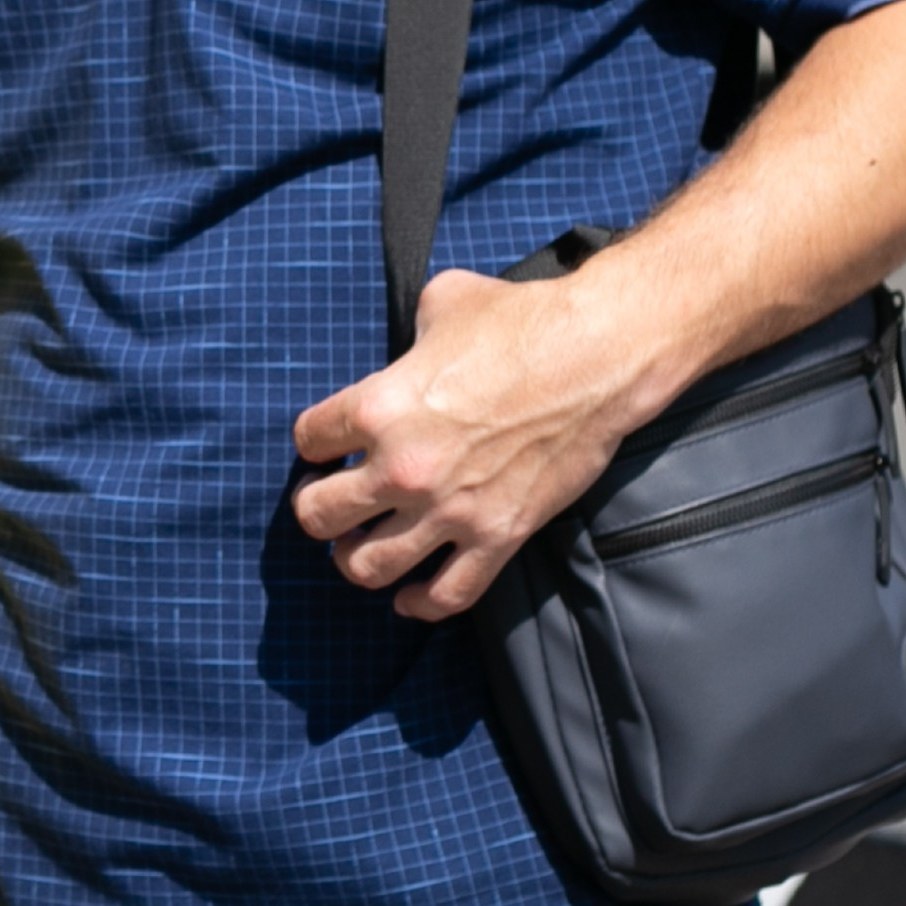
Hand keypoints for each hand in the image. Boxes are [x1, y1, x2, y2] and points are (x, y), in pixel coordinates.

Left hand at [290, 267, 646, 620]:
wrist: (596, 358)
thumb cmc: (521, 321)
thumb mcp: (443, 302)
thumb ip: (410, 333)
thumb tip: (412, 345)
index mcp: (378, 406)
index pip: (309, 440)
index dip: (314, 443)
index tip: (325, 446)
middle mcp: (403, 467)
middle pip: (317, 515)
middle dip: (316, 510)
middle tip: (329, 501)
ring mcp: (450, 510)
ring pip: (368, 566)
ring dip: (353, 559)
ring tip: (356, 547)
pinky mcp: (497, 537)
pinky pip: (446, 595)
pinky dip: (420, 603)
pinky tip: (408, 597)